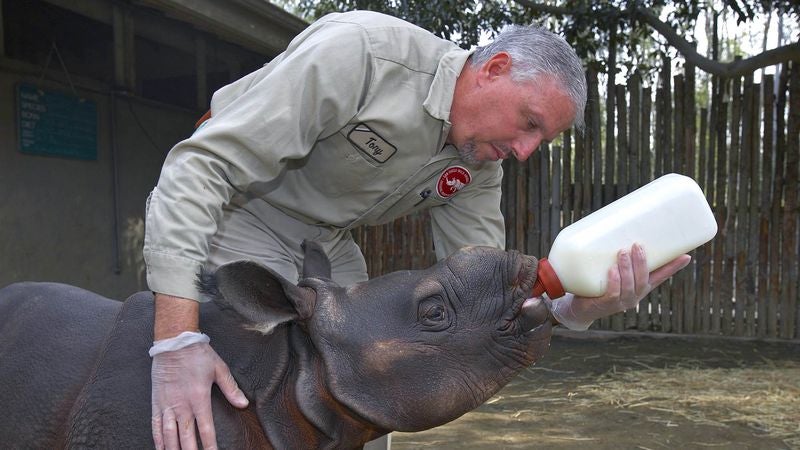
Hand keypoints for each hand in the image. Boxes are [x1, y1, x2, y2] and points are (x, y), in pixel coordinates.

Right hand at [151, 339, 248, 449]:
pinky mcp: (157, 402)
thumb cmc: (198, 354)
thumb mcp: (219, 369)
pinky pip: (155, 425)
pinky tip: (161, 449)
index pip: (206, 428)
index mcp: (199, 398)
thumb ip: (231, 388)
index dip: (210, 445)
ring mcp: (167, 404)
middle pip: (186, 437)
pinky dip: (157, 439)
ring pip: (169, 434)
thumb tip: (243, 404)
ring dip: (173, 449)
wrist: (174, 342)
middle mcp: (182, 405)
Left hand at [549, 243, 691, 329]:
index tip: (686, 255)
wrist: (578, 308)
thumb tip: (611, 226)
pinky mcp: (606, 305)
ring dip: (627, 268)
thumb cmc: (595, 284)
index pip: (661, 276)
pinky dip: (614, 282)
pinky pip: (613, 294)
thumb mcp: (608, 268)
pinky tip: (612, 271)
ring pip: (629, 285)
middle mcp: (634, 295)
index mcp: (640, 286)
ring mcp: (621, 302)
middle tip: (637, 245)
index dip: (673, 267)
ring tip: (622, 252)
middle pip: (644, 279)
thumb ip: (614, 254)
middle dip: (642, 261)